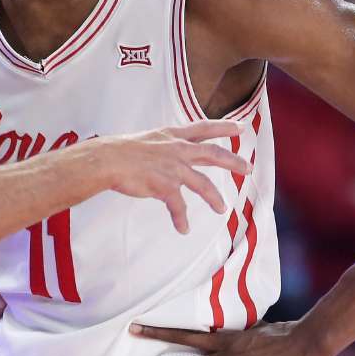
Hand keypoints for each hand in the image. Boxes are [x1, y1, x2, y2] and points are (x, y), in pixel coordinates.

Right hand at [88, 120, 249, 233]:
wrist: (107, 160)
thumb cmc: (119, 151)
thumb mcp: (145, 140)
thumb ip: (159, 147)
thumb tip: (161, 155)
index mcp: (171, 136)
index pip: (203, 128)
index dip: (223, 127)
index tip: (240, 126)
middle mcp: (176, 150)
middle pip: (213, 154)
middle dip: (232, 161)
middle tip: (247, 168)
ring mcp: (173, 168)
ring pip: (203, 184)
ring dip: (214, 199)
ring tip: (222, 209)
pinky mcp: (165, 186)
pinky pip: (178, 207)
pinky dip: (181, 219)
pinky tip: (183, 229)